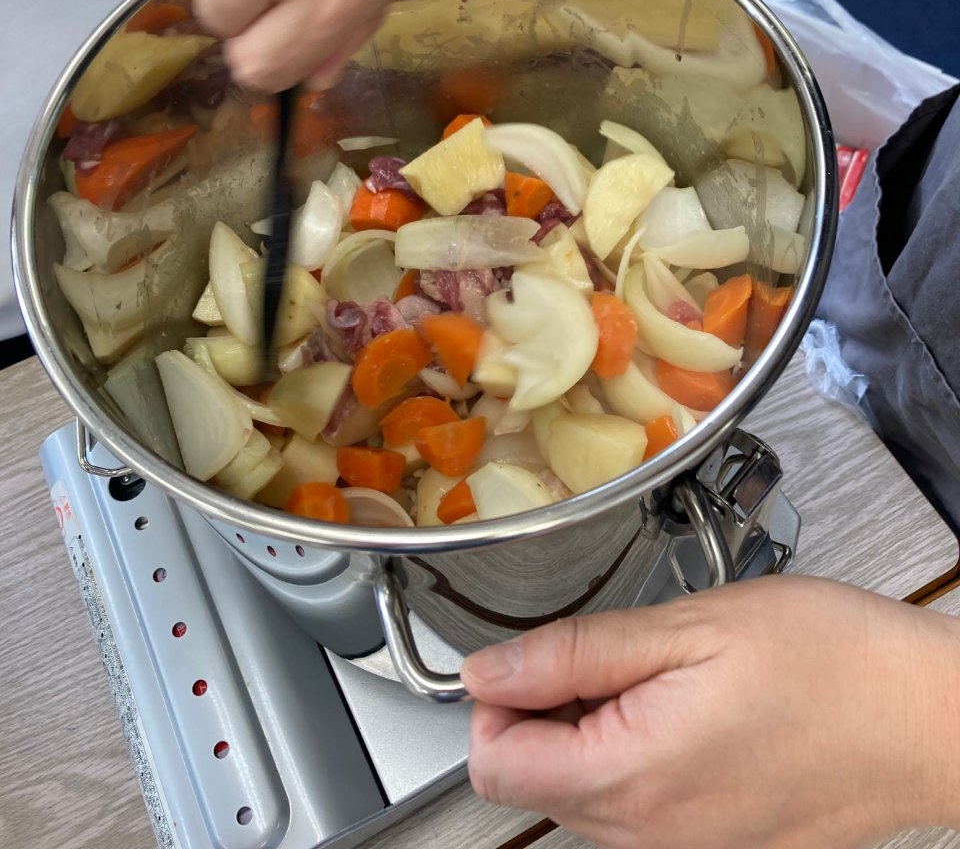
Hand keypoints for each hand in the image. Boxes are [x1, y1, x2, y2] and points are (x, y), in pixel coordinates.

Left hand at [463, 576, 959, 848]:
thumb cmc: (829, 663)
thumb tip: (486, 670)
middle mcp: (651, 836)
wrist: (926, 717)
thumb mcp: (686, 628)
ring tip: (661, 677)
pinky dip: (636, 757)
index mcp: (632, 776)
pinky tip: (688, 710)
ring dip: (592, 731)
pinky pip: (637, 812)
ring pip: (582, 796)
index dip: (494, 699)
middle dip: (545, 712)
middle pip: (534, 782)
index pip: (493, 765)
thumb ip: (572, 654)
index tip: (532, 656)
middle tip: (613, 654)